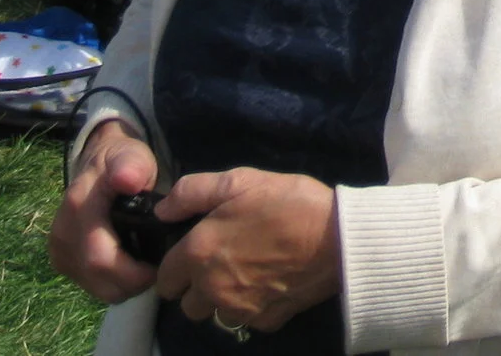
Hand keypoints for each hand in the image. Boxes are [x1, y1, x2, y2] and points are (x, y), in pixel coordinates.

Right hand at [47, 120, 160, 303]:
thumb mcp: (131, 155)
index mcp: (78, 209)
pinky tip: (129, 266)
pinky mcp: (61, 262)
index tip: (160, 264)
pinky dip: (113, 283)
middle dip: (132, 282)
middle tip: (159, 268)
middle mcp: (62, 235)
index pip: (101, 258)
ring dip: (124, 286)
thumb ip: (131, 165)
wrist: (97, 165)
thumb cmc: (121, 163)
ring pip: (95, 288)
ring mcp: (58, 251)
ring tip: (145, 266)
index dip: (133, 272)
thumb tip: (126, 179)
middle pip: (98, 278)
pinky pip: (91, 286)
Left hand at [155, 166, 341, 335]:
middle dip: (198, 287)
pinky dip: (254, 307)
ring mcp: (239, 309)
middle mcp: (211, 288)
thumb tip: (162, 210)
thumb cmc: (288, 203)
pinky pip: (247, 320)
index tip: (195, 252)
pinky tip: (270, 284)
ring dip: (224, 300)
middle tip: (223, 262)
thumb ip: (192, 192)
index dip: (176, 265)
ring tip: (248, 273)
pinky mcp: (266, 320)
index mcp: (199, 253)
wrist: (338, 236)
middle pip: (186, 304)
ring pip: (215, 315)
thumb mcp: (240, 181)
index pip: (164, 278)